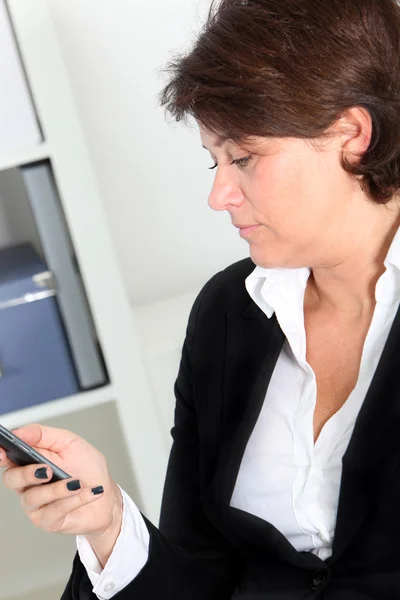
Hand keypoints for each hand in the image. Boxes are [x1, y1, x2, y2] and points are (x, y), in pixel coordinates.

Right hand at [0, 424, 122, 552]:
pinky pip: (54, 511)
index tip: (3, 451)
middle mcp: (28, 484)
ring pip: (33, 497)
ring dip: (58, 489)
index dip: (2, 454)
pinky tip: (87, 492)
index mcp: (31, 461)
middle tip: (47, 470)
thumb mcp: (70, 443)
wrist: (107, 496)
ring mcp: (36, 504)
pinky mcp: (47, 521)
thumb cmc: (88, 468)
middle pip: (11, 479)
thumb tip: (20, 432)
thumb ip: (43, 435)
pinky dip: (74, 499)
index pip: (8, 458)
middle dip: (27, 474)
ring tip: (76, 483)